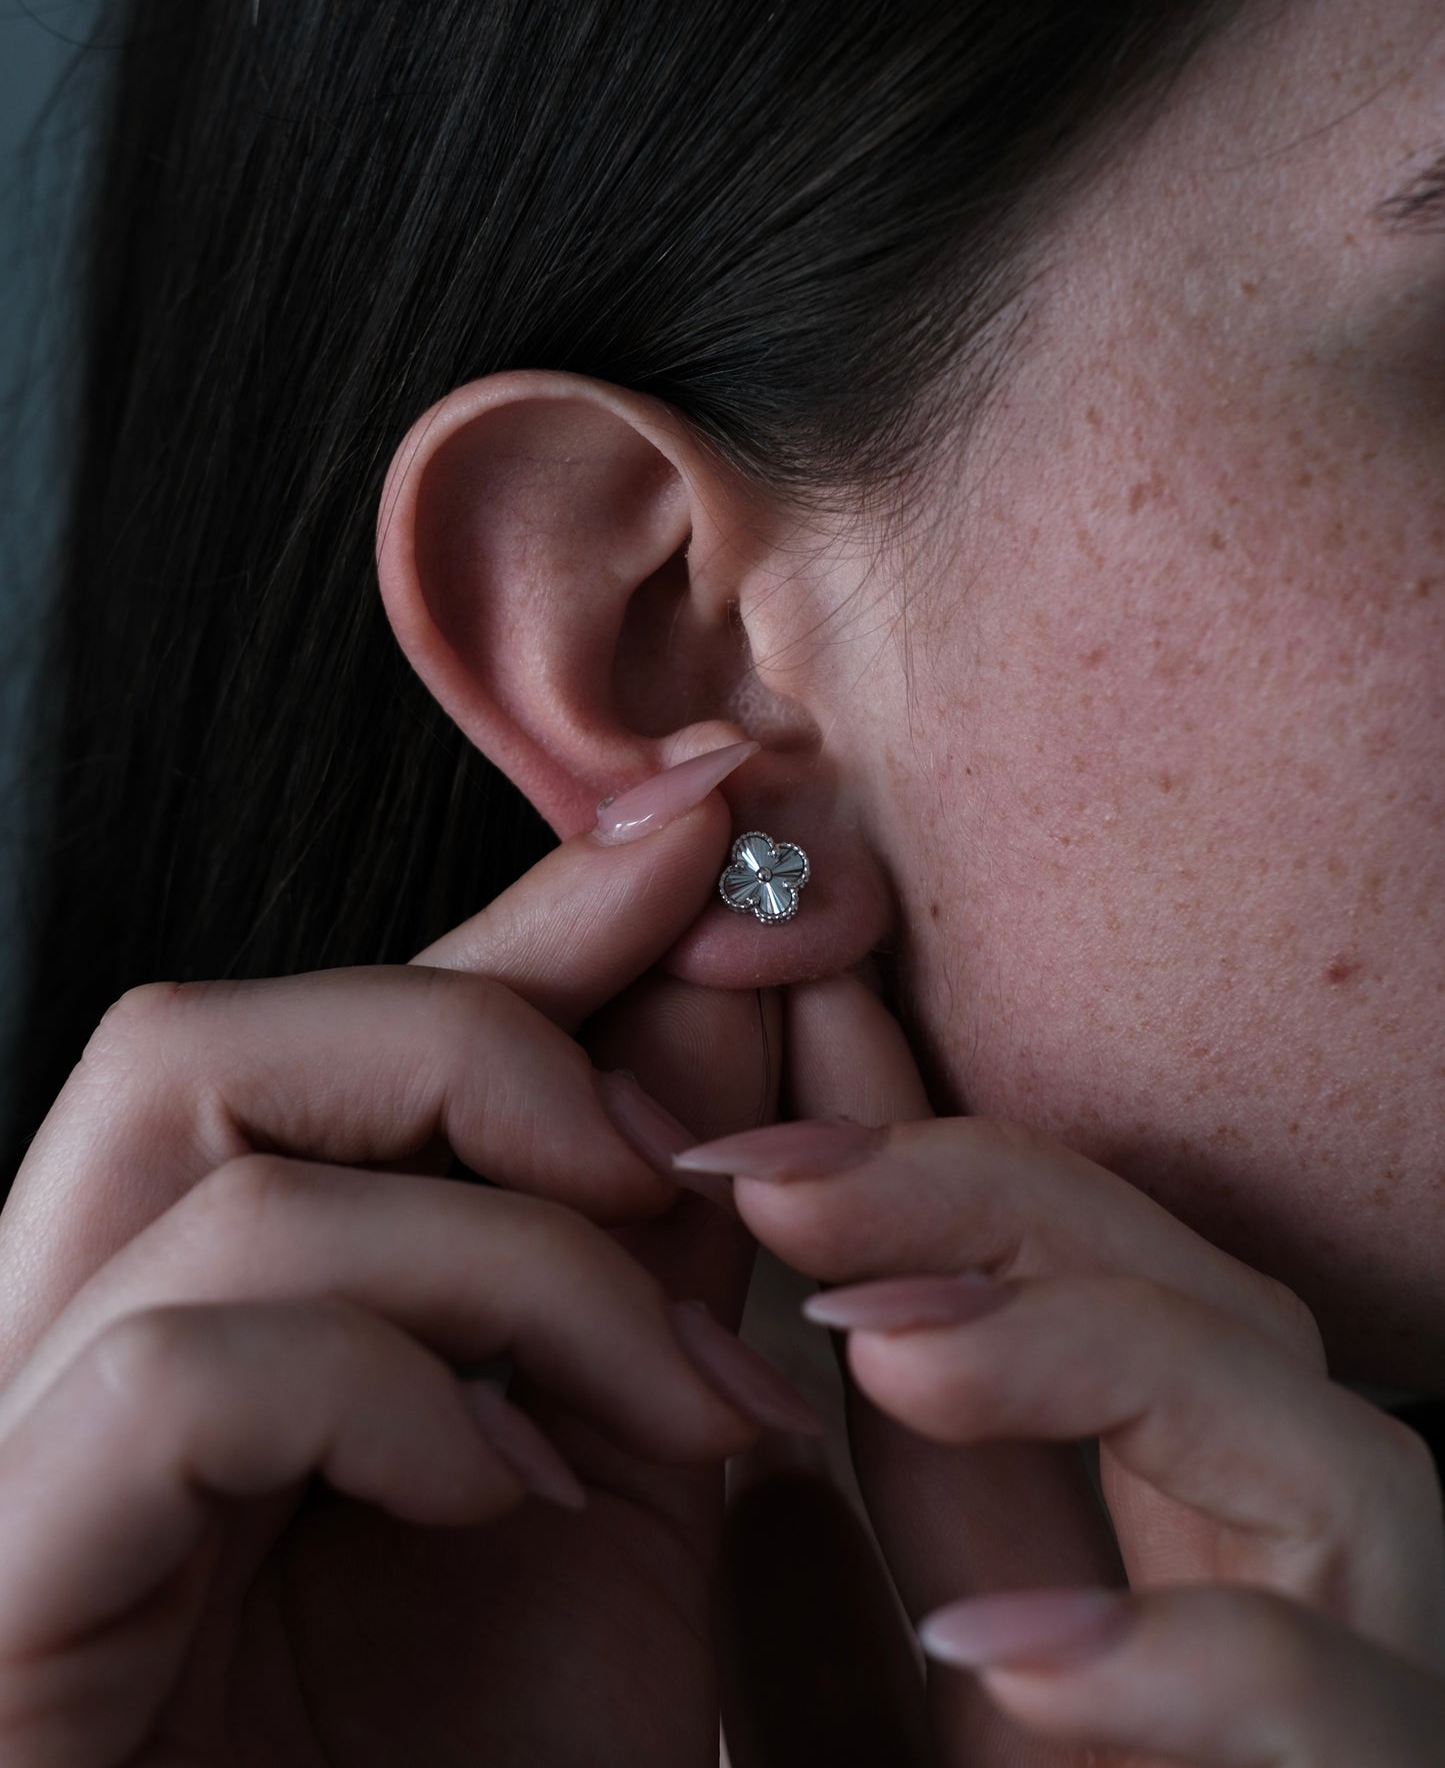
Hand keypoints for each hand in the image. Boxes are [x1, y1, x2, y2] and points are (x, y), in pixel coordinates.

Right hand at [0, 786, 813, 1766]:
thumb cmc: (489, 1765)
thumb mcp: (617, 1468)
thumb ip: (649, 1242)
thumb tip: (735, 1000)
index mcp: (215, 1300)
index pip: (341, 1028)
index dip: (527, 910)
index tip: (717, 814)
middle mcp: (68, 1349)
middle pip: (200, 1040)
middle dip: (476, 1033)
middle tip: (672, 1149)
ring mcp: (12, 1467)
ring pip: (192, 1176)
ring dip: (490, 1250)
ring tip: (660, 1389)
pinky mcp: (6, 1591)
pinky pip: (165, 1380)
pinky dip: (382, 1392)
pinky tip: (515, 1493)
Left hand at [679, 973, 1444, 1765]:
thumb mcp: (864, 1747)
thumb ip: (827, 1613)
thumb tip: (759, 1451)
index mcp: (1172, 1572)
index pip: (1069, 1311)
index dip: (925, 1171)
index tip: (772, 1057)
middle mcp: (1293, 1602)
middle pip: (1210, 1314)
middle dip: (995, 1200)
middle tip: (773, 1168)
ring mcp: (1370, 1695)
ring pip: (1334, 1449)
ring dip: (1097, 1356)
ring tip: (876, 1348)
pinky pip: (1344, 1706)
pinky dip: (1182, 1661)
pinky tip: (983, 1649)